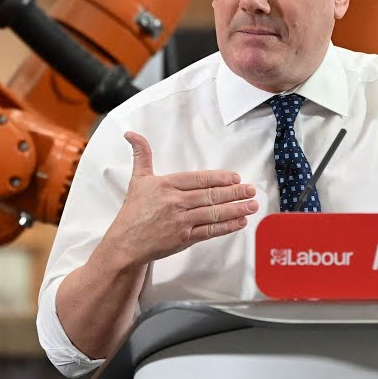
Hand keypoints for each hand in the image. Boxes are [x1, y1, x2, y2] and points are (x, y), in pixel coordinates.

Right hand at [104, 132, 258, 264]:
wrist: (125, 244)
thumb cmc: (133, 212)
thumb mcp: (137, 180)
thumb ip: (141, 155)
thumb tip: (132, 134)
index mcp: (165, 185)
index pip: (199, 179)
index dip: (219, 178)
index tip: (235, 177)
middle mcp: (174, 202)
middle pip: (210, 195)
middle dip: (234, 192)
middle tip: (251, 189)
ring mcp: (180, 221)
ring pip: (213, 213)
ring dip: (236, 209)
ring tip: (252, 205)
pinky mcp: (184, 239)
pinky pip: (209, 231)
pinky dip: (227, 227)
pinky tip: (240, 222)